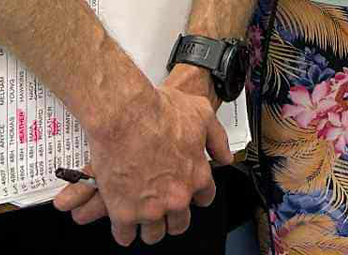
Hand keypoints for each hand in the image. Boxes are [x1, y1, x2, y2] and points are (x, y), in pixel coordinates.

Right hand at [53, 64, 228, 243]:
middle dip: (172, 216)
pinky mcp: (124, 213)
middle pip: (180, 223)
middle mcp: (177, 197)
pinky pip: (125, 236)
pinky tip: (121, 223)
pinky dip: (123, 231)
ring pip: (153, 234)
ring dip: (149, 226)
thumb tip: (225, 156)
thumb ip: (217, 138)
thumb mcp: (200, 113)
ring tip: (141, 216)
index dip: (194, 194)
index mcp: (197, 176)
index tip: (185, 191)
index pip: (204, 199)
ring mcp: (151, 208)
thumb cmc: (157, 110)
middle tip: (162, 206)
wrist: (123, 114)